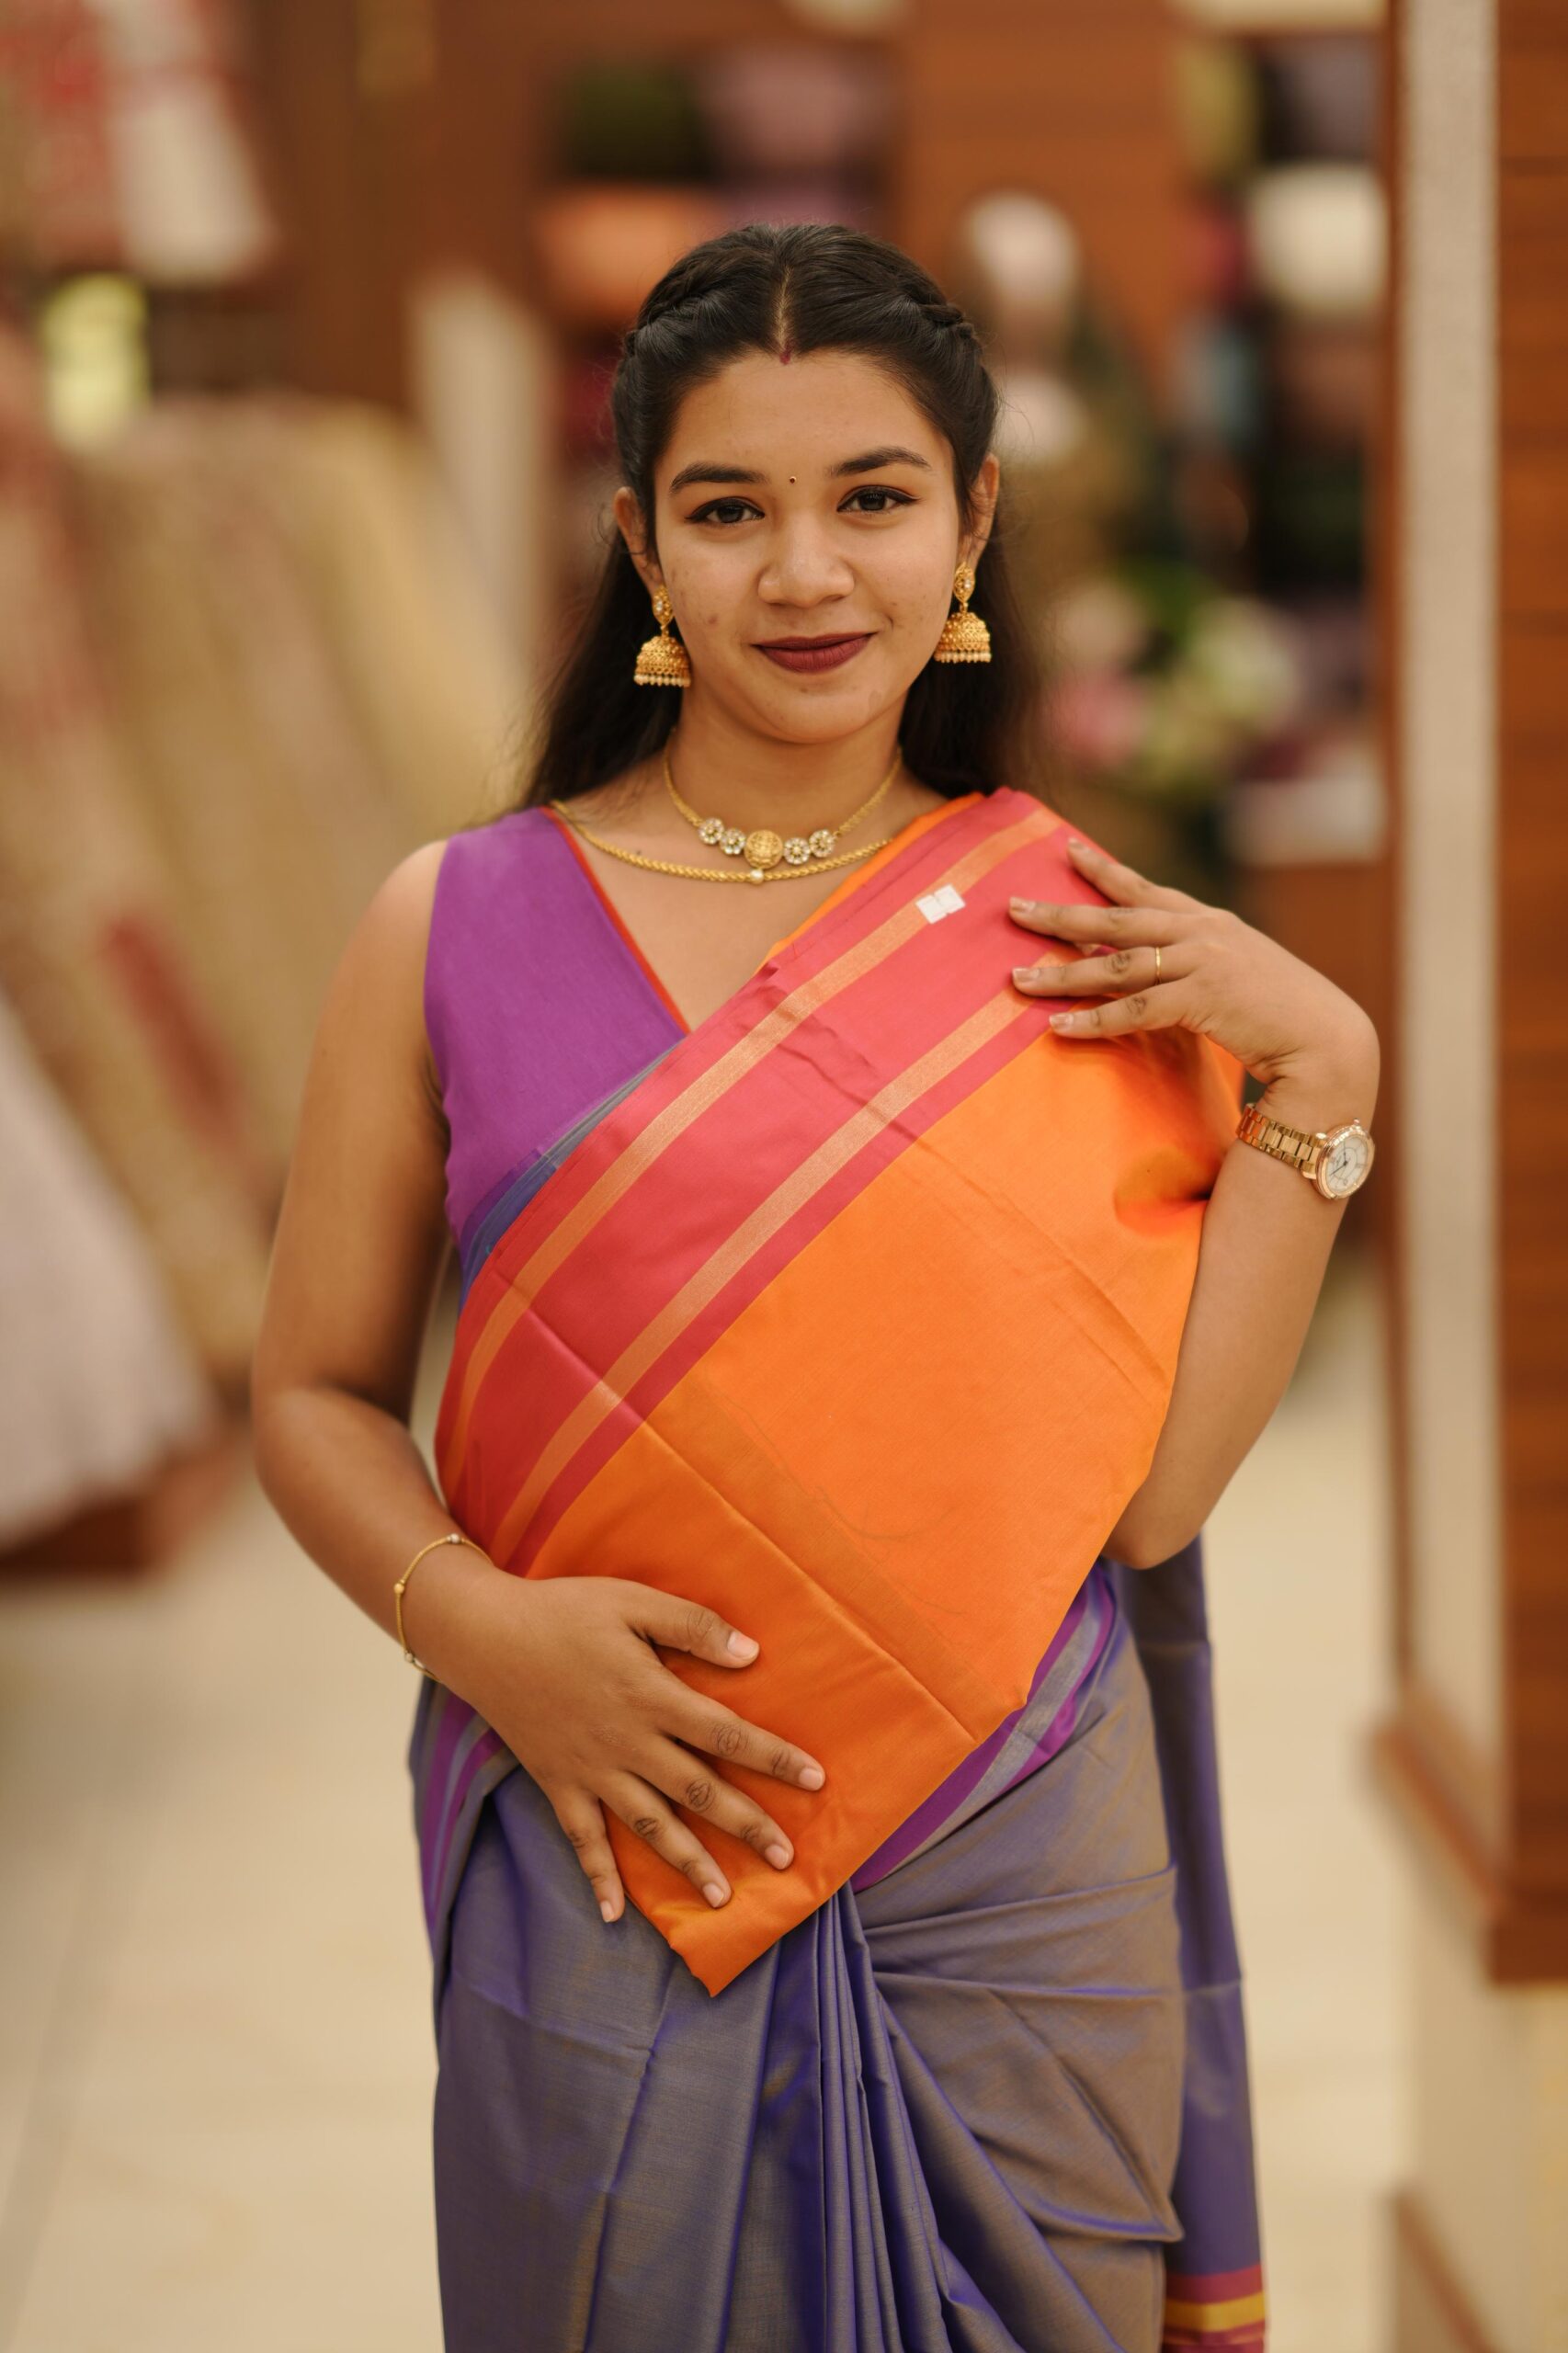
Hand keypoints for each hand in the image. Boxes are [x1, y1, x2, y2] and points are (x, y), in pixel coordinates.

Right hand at [441, 1572, 825, 1925]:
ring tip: (722, 1898)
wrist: (484, 1636)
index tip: (815, 1780)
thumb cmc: (563, 1611)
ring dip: (687, 1862)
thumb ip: (691, 1626)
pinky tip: (614, 1915)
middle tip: (788, 1859)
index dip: (773, 1757)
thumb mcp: (631, 1600)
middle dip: (745, 1825)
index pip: (726, 1734)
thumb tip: (752, 1654)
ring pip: (648, 1825)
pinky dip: (597, 1877)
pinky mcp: (557, 1783)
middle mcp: (627, 1742)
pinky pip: (580, 1839)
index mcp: (651, 1694)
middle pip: (697, 1790)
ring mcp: (591, 1770)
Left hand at [1009, 834, 1378, 1088]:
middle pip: (1116, 920)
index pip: (1146, 890)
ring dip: (1061, 974)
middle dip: (1060, 915)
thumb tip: (1163, 970)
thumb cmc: (1285, 1016)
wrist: (1329, 1041)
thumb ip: (1202, 964)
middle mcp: (1202, 933)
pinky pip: (1134, 1011)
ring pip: (1115, 965)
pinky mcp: (1202, 1000)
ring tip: (1017, 979)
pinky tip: (1058, 1028)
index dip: (1104, 871)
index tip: (1066, 851)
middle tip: (1013, 908)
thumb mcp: (1241, 975)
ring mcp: (1202, 963)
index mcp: (1211, 923)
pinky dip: (1094, 1021)